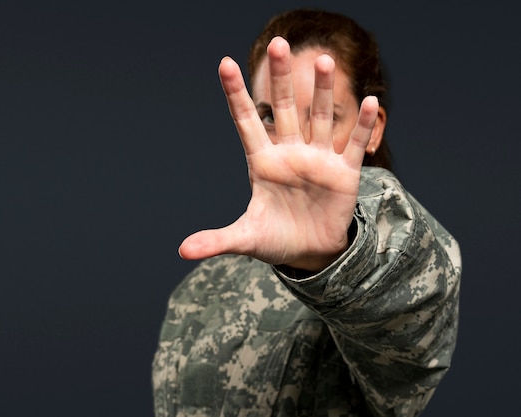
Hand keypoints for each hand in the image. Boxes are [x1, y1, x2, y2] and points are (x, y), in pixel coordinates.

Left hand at [179, 37, 378, 270]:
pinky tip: (370, 102)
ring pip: (320, 119)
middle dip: (282, 78)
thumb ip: (216, 240)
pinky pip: (355, 145)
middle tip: (278, 43)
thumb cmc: (275, 240)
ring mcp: (318, 160)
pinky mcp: (344, 173)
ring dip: (322, 92)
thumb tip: (182, 251)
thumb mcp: (245, 239)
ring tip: (322, 60)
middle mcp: (289, 154)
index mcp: (262, 163)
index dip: (236, 94)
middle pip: (285, 109)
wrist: (310, 252)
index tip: (224, 63)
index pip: (247, 121)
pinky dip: (363, 125)